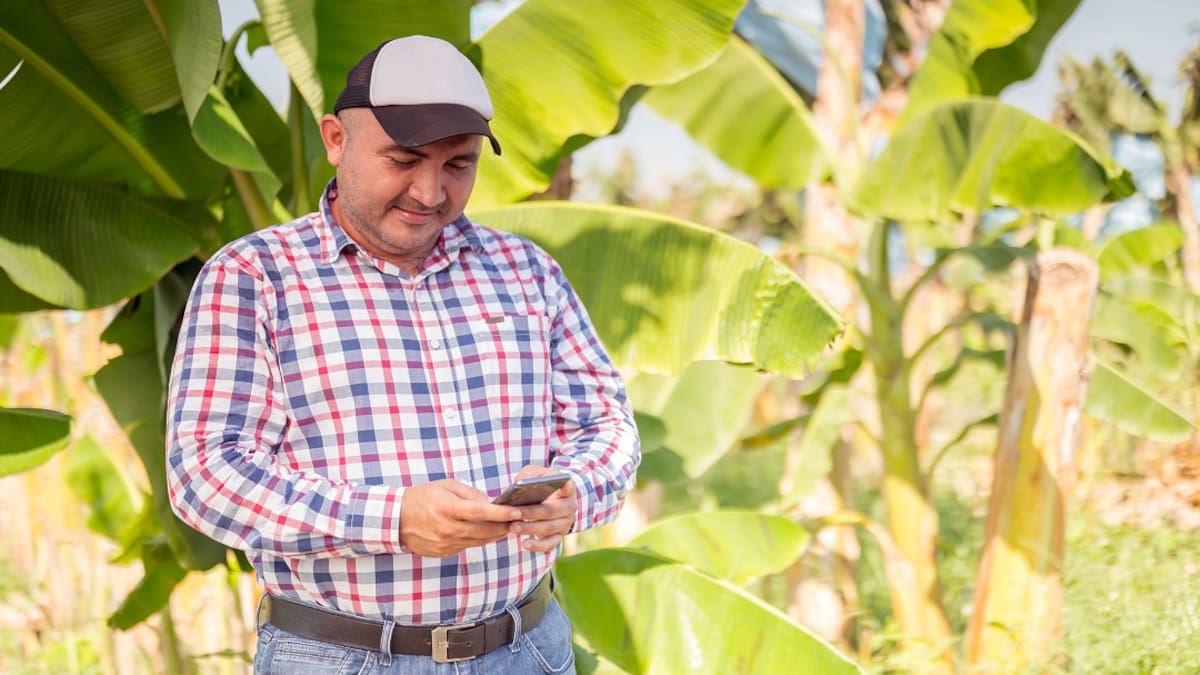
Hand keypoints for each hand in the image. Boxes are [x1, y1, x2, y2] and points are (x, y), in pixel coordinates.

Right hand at [400, 480, 522, 556]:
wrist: (395, 519)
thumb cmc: (422, 497)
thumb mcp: (446, 486)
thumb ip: (470, 494)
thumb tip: (491, 503)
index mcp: (447, 508)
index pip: (480, 512)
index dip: (501, 513)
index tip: (518, 512)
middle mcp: (446, 528)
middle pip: (483, 531)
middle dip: (503, 526)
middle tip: (518, 521)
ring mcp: (444, 544)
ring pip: (478, 541)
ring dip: (494, 535)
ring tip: (506, 527)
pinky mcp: (443, 553)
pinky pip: (467, 546)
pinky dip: (478, 539)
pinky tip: (486, 533)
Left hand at [507, 466, 578, 552]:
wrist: (550, 500)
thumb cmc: (540, 485)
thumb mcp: (536, 474)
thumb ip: (529, 476)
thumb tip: (519, 485)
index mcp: (566, 489)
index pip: (568, 486)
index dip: (566, 485)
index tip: (564, 483)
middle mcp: (569, 507)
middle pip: (550, 511)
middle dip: (531, 513)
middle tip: (514, 513)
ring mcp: (565, 523)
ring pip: (548, 528)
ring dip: (529, 528)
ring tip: (512, 527)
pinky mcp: (559, 536)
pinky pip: (550, 544)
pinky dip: (538, 546)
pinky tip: (524, 544)